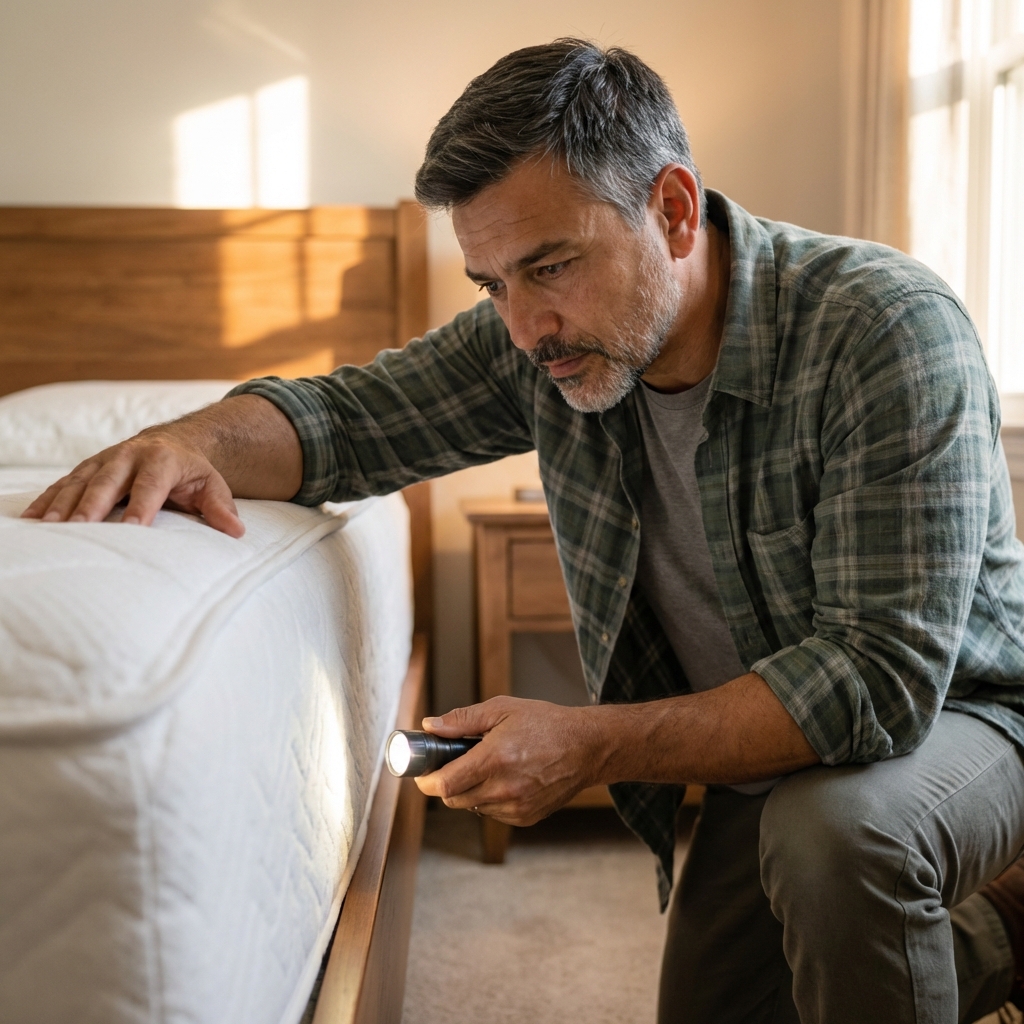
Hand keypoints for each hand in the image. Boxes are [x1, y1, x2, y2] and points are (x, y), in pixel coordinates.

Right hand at [20, 430, 244, 536]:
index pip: (151, 486)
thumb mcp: (213, 486)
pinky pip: (63, 483)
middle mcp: (129, 455)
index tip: (133, 530)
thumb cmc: (193, 473)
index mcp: (162, 459)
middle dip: (92, 505)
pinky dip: (47, 500)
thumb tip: (237, 532)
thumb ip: (221, 508)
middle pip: (108, 482)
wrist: (172, 443)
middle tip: (78, 530)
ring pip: (80, 482)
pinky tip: (31, 520)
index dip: (141, 507)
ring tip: (49, 528)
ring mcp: (104, 460)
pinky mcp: (88, 468)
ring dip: (63, 504)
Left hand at [414, 696, 600, 825]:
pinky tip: (503, 779)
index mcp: (495, 759)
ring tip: (485, 768)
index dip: (426, 781)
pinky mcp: (526, 817)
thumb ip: (463, 720)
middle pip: (454, 800)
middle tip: (452, 764)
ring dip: (469, 791)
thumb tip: (430, 726)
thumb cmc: (546, 724)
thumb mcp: (503, 709)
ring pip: (473, 807)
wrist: (587, 747)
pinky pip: (493, 813)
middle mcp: (504, 788)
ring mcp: (516, 806)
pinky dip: (489, 799)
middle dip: (446, 784)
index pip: (445, 785)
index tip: (422, 773)